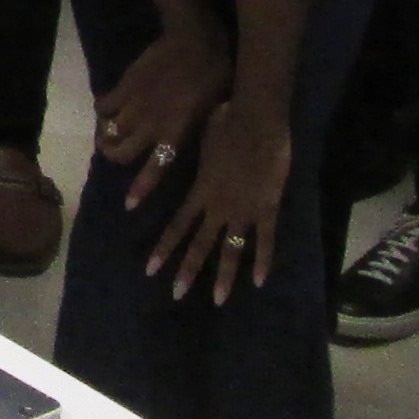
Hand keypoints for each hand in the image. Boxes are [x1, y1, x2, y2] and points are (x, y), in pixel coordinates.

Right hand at [92, 22, 231, 214]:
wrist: (194, 38)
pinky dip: (101, 112)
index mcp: (176, 133)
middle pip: (120, 153)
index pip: (155, 168)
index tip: (128, 204)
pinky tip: (107, 110)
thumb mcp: (216, 110)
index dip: (141, 188)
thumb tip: (195, 143)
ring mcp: (134, 104)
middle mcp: (150, 124)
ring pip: (108, 132)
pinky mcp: (124, 85)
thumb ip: (198, 130)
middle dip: (113, 157)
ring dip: (105, 137)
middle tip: (115, 153)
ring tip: (107, 135)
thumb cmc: (216, 75)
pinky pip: (103, 106)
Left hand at [146, 102, 293, 304]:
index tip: (151, 270)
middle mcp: (218, 206)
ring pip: (231, 249)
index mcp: (200, 191)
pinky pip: (265, 240)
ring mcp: (243, 210)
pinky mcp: (267, 208)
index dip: (164, 248)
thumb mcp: (199, 141)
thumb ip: (194, 158)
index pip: (177, 226)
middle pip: (200, 244)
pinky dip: (262, 261)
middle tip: (175, 294)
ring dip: (224, 276)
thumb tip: (178, 147)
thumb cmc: (225, 121)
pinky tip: (258, 282)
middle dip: (187, 271)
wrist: (256, 118)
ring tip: (217, 300)